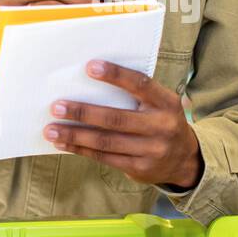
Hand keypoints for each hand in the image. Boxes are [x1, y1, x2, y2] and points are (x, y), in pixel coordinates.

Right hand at [0, 0, 107, 118]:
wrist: (2, 68)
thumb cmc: (31, 40)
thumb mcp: (45, 13)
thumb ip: (63, 0)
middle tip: (98, 5)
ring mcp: (7, 3)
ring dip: (74, 2)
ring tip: (91, 16)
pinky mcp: (7, 22)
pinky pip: (38, 15)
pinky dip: (61, 19)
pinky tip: (76, 30)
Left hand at [43, 60, 202, 189]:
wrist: (185, 160)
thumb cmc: (162, 122)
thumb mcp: (160, 104)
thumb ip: (136, 95)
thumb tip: (90, 82)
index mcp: (166, 103)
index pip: (140, 84)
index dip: (115, 75)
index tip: (90, 67)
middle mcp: (161, 126)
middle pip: (116, 118)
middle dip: (83, 112)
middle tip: (57, 106)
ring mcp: (151, 150)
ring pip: (106, 141)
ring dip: (75, 135)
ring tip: (51, 129)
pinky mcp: (140, 169)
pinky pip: (104, 158)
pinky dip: (81, 150)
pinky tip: (64, 143)